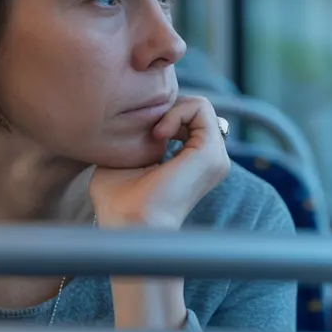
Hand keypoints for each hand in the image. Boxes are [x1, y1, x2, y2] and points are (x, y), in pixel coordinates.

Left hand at [88, 95, 230, 228]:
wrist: (128, 224)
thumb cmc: (118, 201)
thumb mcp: (124, 158)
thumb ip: (134, 137)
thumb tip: (130, 115)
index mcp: (193, 162)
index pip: (186, 120)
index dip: (161, 114)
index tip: (140, 131)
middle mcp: (208, 160)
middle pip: (193, 110)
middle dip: (166, 109)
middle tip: (146, 130)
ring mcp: (214, 157)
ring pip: (199, 106)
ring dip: (170, 109)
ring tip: (153, 133)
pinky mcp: (210, 152)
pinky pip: (201, 108)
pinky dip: (176, 111)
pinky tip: (158, 133)